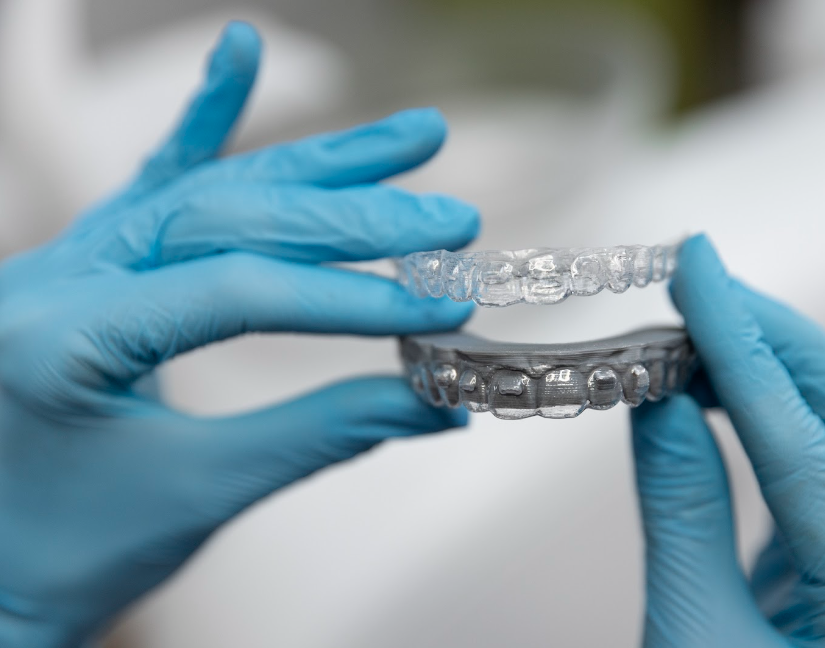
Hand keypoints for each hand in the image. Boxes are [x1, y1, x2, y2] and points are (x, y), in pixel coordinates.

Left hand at [0, 22, 478, 646]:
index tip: (443, 308)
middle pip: (233, 217)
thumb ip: (325, 433)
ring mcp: (73, 259)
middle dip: (354, 220)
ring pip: (212, 188)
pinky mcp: (95, 261)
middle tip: (450, 219)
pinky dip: (205, 119)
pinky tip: (239, 51)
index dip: (352, 297)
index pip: (238, 290)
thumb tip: (439, 403)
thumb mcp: (204, 492)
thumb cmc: (75, 546)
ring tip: (412, 138)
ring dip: (318, 163)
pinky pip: (156, 182)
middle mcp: (57, 277)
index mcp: (63, 339)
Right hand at [630, 235, 824, 646]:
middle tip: (704, 287)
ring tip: (704, 325)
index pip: (803, 447)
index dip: (742, 350)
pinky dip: (767, 420)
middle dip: (780, 342)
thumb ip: (681, 510)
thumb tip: (662, 400)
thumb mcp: (688, 637)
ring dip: (777, 372)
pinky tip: (718, 395)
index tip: (697, 272)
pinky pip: (820, 472)